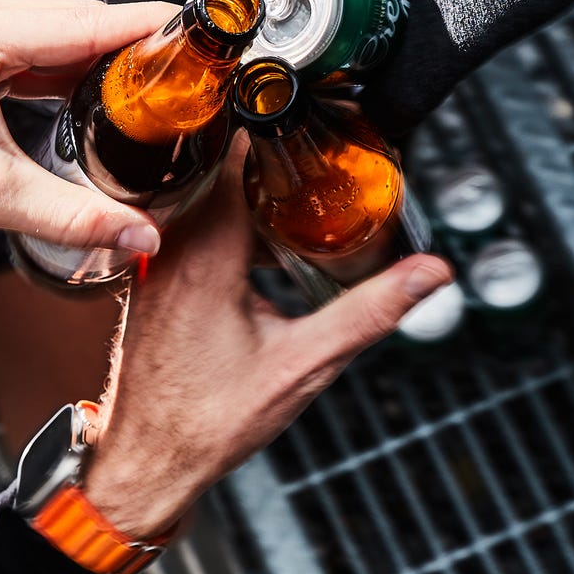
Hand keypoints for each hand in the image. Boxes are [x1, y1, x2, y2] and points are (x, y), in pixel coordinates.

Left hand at [0, 0, 175, 256]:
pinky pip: (30, 43)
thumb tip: (141, 235)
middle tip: (185, 71)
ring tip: (151, 82)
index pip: (87, 22)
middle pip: (77, 20)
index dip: (148, 26)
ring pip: (55, 31)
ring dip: (100, 54)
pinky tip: (94, 89)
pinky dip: (66, 64)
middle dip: (133, 43)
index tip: (196, 32)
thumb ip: (74, 215)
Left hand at [81, 138, 452, 537]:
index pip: (236, 157)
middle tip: (315, 145)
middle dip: (270, 153)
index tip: (306, 112)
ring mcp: (156, 259)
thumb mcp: (304, 364)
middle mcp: (172, 246)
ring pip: (203, 194)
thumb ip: (370, 313)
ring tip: (298, 185)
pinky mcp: (153, 275)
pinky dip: (226, 216)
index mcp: (206, 254)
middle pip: (222, 168)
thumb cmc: (210, 421)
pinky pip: (189, 221)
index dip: (273, 127)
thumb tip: (427, 274)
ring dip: (247, 187)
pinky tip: (261, 238)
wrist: (147, 461)